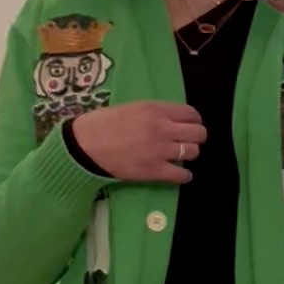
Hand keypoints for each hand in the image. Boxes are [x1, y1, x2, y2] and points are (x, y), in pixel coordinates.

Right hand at [71, 102, 206, 184]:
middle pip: (198, 133)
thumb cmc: (102, 124)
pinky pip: (182, 175)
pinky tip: (179, 174)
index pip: (191, 113)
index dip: (193, 120)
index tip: (189, 125)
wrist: (85, 145)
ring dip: (188, 155)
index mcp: (156, 109)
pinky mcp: (154, 171)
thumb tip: (168, 120)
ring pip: (192, 153)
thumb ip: (153, 113)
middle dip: (195, 137)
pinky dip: (184, 176)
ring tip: (179, 157)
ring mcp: (160, 151)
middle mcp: (162, 128)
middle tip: (186, 141)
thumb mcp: (131, 108)